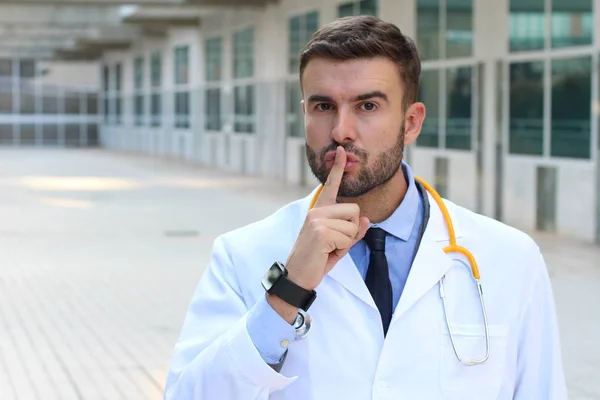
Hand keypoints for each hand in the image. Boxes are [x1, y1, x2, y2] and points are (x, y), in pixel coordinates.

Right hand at [285, 146, 369, 290]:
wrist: (297, 277)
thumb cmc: (316, 261)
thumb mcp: (338, 245)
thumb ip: (352, 232)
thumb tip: (367, 220)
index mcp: (319, 211)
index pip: (331, 186)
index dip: (338, 168)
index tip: (342, 151)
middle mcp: (317, 212)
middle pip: (355, 211)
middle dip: (352, 230)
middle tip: (335, 244)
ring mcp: (317, 221)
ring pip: (353, 226)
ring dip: (346, 242)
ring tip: (328, 250)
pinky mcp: (321, 232)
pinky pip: (347, 238)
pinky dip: (342, 249)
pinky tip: (326, 253)